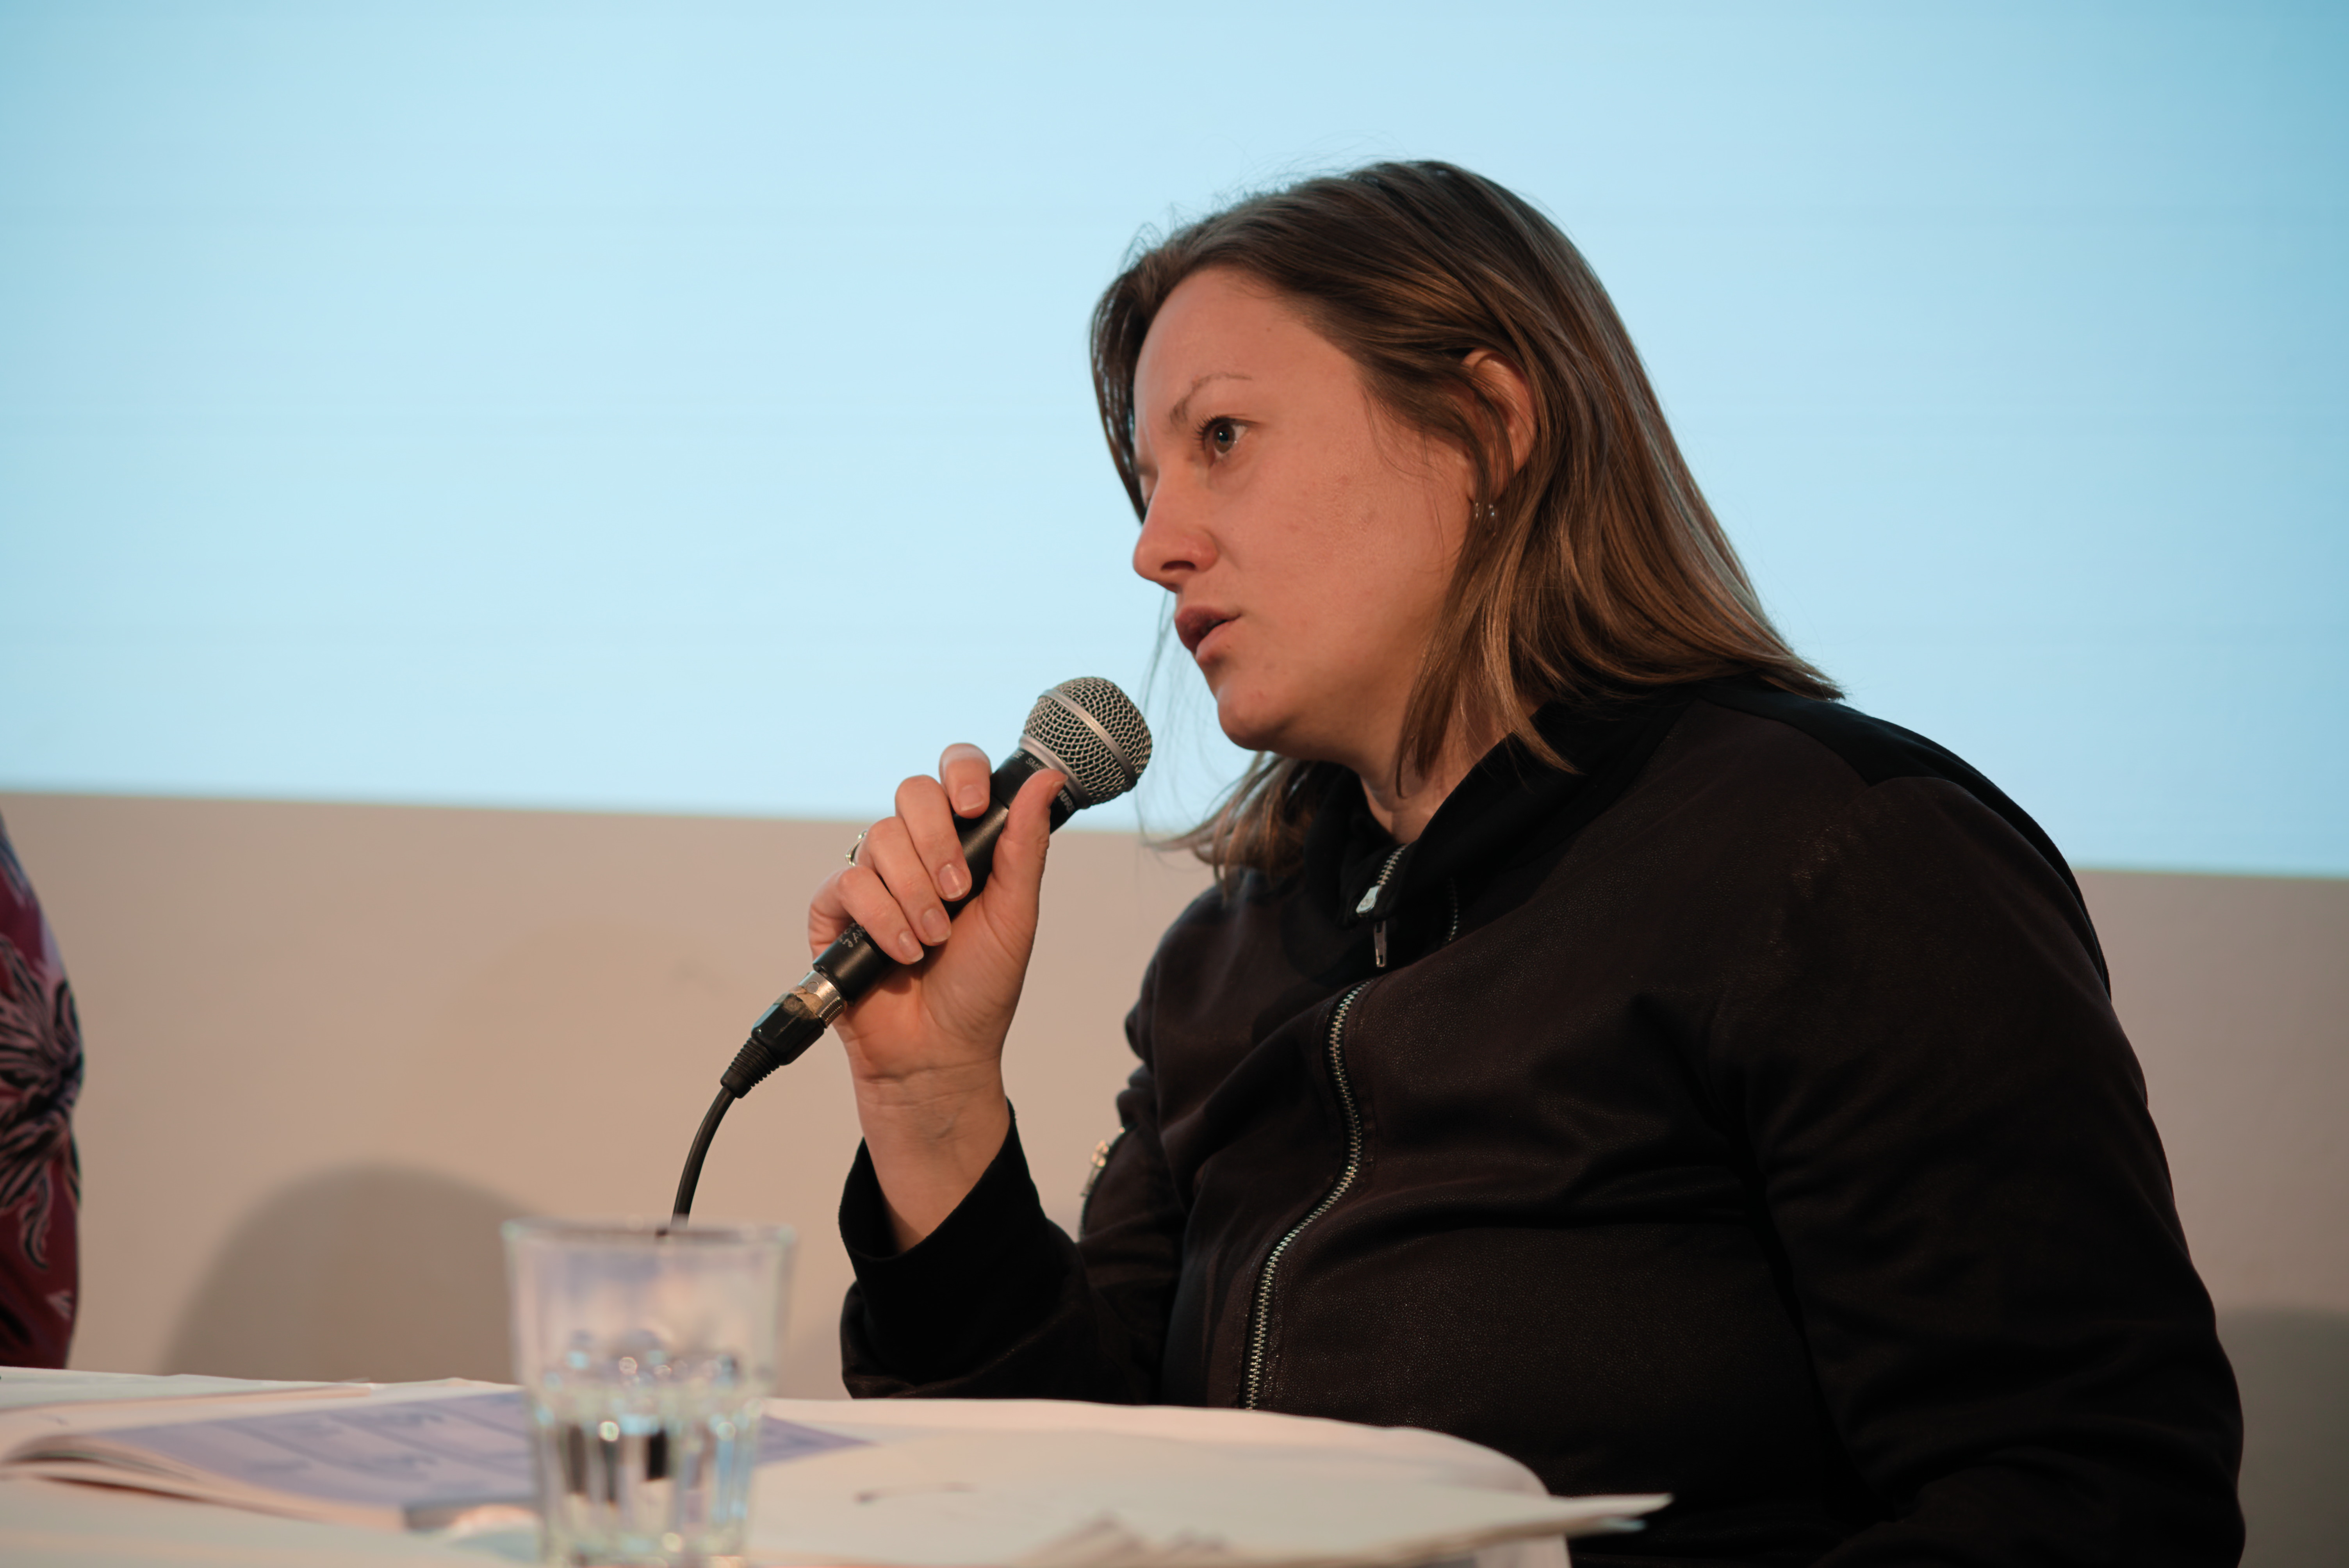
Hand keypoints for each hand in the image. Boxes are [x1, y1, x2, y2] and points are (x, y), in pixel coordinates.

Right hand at [807, 743, 1063, 1245]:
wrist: (940, 1052)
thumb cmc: (981, 988)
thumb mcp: (1016, 915)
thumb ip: (1026, 846)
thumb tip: (1046, 778)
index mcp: (962, 843)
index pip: (955, 774)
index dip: (961, 774)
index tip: (975, 808)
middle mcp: (916, 852)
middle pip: (912, 794)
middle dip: (938, 841)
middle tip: (959, 892)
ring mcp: (873, 878)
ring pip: (880, 838)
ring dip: (914, 893)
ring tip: (934, 939)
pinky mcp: (835, 910)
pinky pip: (849, 882)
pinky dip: (881, 918)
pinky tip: (903, 953)